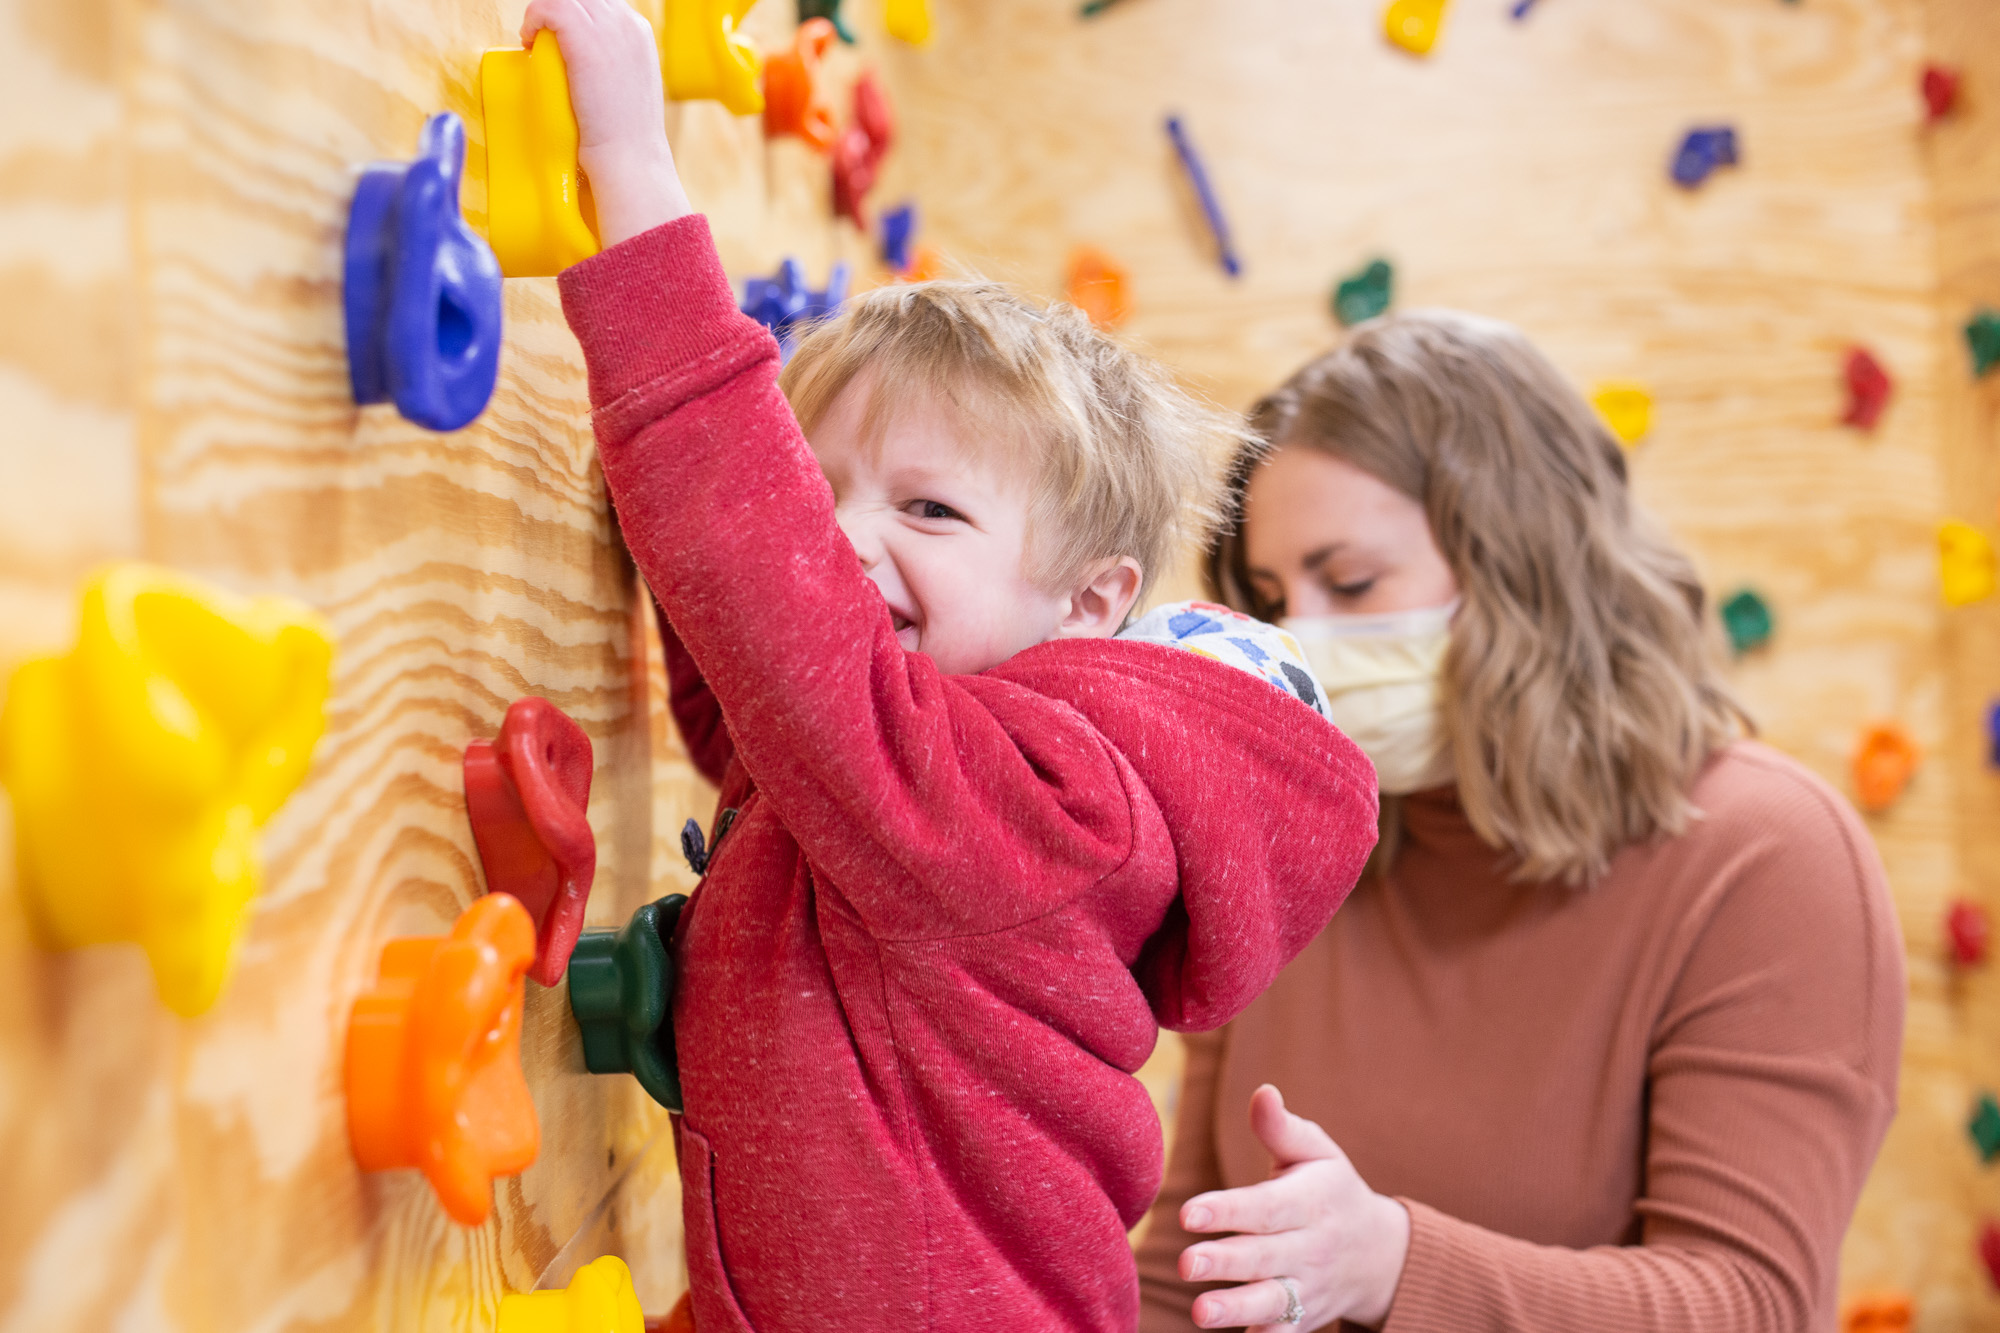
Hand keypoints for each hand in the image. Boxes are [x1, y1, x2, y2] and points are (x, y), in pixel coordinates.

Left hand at [521, 0, 692, 246]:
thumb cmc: (626, 137)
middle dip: (559, 12)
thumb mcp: (629, 87)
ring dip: (543, 15)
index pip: (600, 3)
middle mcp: (625, 21)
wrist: (628, 156)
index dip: (576, 14)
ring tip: (534, 40)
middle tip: (543, 36)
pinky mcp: (582, 36)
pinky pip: (548, 7)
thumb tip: (588, 61)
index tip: (559, 35)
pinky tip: (528, 41)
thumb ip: (613, 63)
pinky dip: (532, 19)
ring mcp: (606, 27)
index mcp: (639, 31)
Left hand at [1179, 1085, 1410, 1331]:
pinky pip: (1285, 1331)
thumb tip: (1262, 1092)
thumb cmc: (1330, 1189)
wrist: (1381, 1253)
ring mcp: (1310, 1287)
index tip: (1189, 1212)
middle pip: (1265, 1256)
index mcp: (1311, 1201)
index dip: (1228, 1209)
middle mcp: (1312, 1247)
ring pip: (1272, 1301)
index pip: (1267, 1207)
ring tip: (1200, 1312)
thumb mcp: (1317, 1152)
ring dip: (1236, 1309)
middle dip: (1225, 1262)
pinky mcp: (1305, 1318)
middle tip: (1185, 1264)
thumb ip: (1282, 1128)